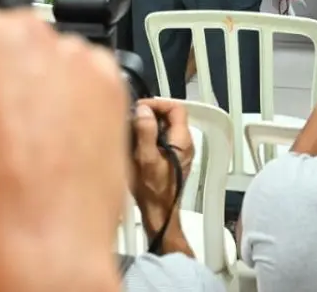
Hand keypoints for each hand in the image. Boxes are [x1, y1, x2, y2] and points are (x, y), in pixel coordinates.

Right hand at [130, 98, 193, 235]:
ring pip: (165, 127)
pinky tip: (136, 143)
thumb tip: (143, 109)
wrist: (158, 214)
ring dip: (148, 124)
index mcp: (182, 141)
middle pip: (170, 116)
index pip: (176, 108)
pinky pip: (162, 138)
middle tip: (132, 117)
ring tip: (131, 129)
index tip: (139, 107)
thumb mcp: (145, 158)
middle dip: (150, 113)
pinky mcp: (171, 158)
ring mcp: (179, 152)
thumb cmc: (152, 190)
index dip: (157, 103)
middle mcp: (185, 144)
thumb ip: (145, 132)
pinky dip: (149, 135)